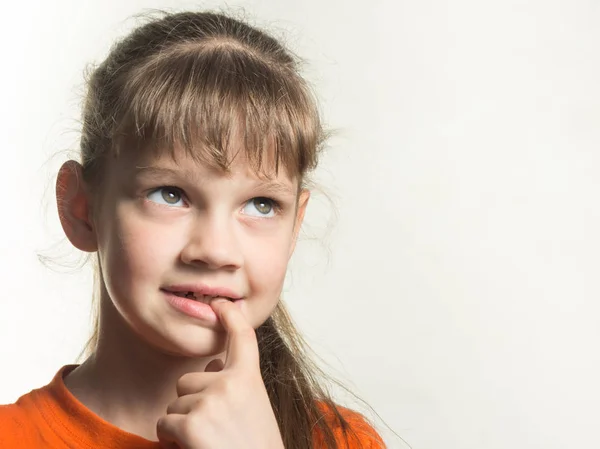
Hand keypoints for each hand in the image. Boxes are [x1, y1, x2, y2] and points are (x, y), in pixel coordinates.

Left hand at [156, 300, 283, 448]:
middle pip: (189, 379)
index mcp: (250, 378)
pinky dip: (171, 439)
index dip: (230, 316)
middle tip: (215, 428)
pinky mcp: (190, 424)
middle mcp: (230, 383)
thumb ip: (236, 384)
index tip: (221, 302)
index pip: (241, 337)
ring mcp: (209, 401)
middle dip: (193, 402)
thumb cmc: (255, 445)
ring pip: (175, 403)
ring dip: (183, 422)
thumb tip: (209, 368)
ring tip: (208, 441)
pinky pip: (164, 423)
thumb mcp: (254, 408)